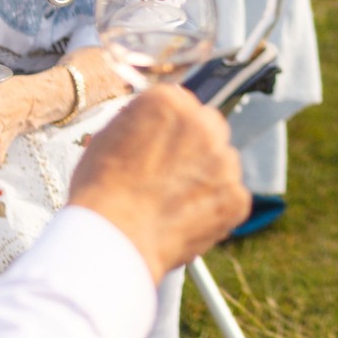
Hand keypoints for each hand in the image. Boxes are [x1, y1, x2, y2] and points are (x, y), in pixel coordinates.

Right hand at [69, 86, 247, 282]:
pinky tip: (184, 220)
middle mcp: (203, 123)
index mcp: (168, 102)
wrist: (115, 236)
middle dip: (196, 146)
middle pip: (209, 125)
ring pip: (223, 162)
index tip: (161, 147)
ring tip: (173, 203)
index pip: (180, 104)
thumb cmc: (100, 190)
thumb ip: (140, 123)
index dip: (169, 129)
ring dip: (207, 176)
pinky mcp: (236, 196)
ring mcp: (225, 160)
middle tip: (173, 174)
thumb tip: (152, 126)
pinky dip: (214, 209)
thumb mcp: (109, 137)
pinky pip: (230, 197)